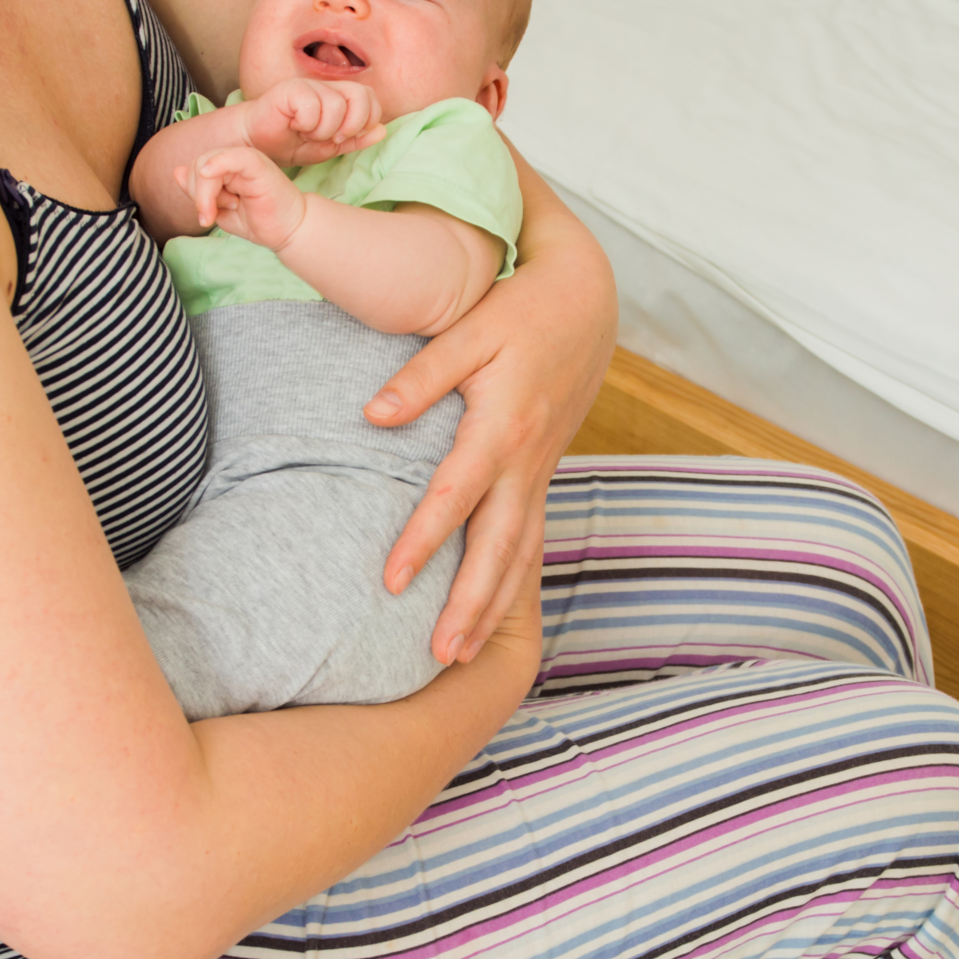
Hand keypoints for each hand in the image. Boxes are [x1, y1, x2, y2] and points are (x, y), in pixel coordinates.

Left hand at [185, 145, 307, 249]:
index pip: (194, 169)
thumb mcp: (220, 209)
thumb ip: (199, 192)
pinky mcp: (258, 164)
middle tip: (208, 217)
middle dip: (196, 193)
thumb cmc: (258, 221)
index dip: (192, 192)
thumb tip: (176, 171)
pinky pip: (232, 157)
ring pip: (208, 162)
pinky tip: (208, 175)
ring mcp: (246, 160)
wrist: (288, 231)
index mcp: (225, 168)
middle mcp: (234, 160)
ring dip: (205, 192)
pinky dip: (216, 164)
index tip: (206, 217)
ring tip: (219, 212)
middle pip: (198, 164)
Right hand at [239, 77, 383, 166]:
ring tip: (307, 133)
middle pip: (361, 95)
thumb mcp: (331, 147)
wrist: (259, 144)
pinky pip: (312, 106)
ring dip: (324, 130)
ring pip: (337, 105)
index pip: (372, 98)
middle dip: (351, 125)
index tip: (347, 137)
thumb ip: (356, 139)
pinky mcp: (291, 89)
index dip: (366, 121)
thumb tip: (382, 131)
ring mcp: (310, 86)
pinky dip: (307, 124)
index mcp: (341, 97)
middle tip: (331, 137)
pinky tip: (294, 125)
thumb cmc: (293, 143)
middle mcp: (327, 87)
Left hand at [366, 157, 616, 661]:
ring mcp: (539, 472)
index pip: (456, 496)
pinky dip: (513, 582)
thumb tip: (371, 415)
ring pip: (519, 554)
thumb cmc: (521, 308)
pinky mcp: (540, 473)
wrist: (587, 300)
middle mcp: (526, 460)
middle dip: (471, 606)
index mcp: (504, 426)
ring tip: (460, 658)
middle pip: (498, 548)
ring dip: (493, 608)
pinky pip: (529, 540)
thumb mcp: (473, 328)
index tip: (391, 581)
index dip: (424, 540)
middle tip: (440, 658)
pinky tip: (492, 615)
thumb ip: (423, 374)